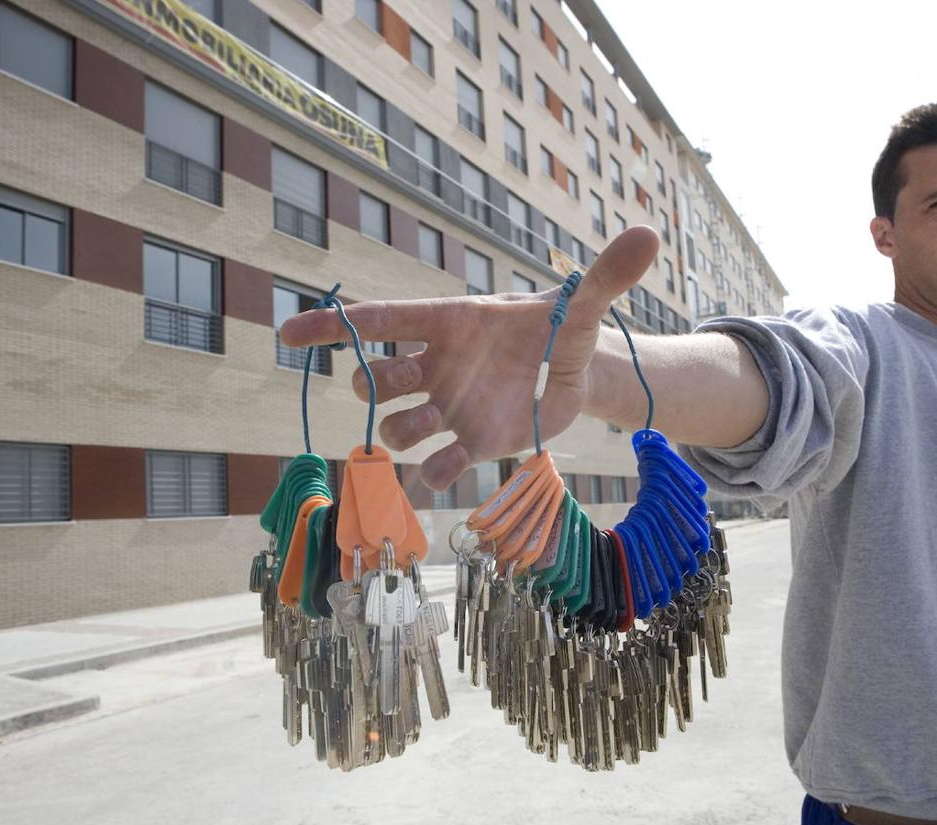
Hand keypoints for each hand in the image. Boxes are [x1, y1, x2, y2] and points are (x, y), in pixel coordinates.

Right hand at [279, 226, 659, 489]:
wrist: (579, 371)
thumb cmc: (564, 326)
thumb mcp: (585, 305)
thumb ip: (606, 274)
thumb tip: (649, 234)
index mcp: (450, 322)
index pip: (381, 319)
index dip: (332, 326)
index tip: (287, 334)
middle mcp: (437, 366)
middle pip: (378, 376)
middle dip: (373, 382)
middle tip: (391, 380)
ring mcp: (450, 407)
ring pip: (399, 426)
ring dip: (400, 435)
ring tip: (426, 435)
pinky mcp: (472, 443)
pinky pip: (437, 466)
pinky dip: (432, 477)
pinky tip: (440, 478)